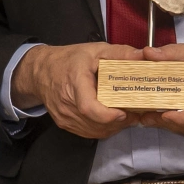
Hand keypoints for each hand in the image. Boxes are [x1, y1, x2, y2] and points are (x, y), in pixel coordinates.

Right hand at [13, 42, 140, 139]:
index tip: (124, 112)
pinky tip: (112, 121)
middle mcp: (67, 103)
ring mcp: (65, 116)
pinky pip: (88, 133)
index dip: (108, 115)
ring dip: (113, 127)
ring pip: (94, 131)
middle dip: (119, 122)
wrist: (40, 72)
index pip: (88, 107)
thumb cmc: (67, 60)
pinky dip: (103, 129)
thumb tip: (143, 56)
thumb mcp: (94, 50)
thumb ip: (120, 53)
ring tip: (127, 117)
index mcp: (75, 83)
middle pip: (96, 122)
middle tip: (135, 113)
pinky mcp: (65, 124)